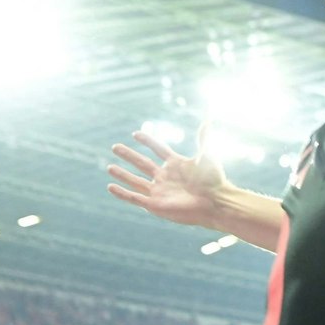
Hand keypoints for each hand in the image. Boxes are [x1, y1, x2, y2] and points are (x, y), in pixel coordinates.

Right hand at [107, 124, 228, 228]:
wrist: (215, 203)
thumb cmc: (213, 181)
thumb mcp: (207, 156)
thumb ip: (204, 139)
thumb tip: (208, 119)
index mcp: (176, 165)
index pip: (158, 149)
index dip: (148, 141)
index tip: (136, 133)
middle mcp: (165, 177)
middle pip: (142, 164)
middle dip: (129, 156)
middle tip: (115, 147)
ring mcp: (159, 191)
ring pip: (135, 181)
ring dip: (122, 174)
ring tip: (109, 167)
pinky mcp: (155, 205)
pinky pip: (134, 198)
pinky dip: (122, 193)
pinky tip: (110, 187)